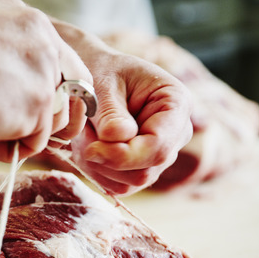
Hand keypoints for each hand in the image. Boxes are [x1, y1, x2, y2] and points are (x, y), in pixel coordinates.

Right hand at [0, 0, 91, 161]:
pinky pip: (38, 139)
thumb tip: (14, 84)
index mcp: (29, 22)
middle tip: (23, 128)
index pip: (65, 60)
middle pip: (73, 89)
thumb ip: (6, 52)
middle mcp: (44, 42)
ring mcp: (43, 74)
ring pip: (58, 118)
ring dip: (29, 132)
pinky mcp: (37, 105)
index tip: (36, 106)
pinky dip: (16, 147)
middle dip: (52, 114)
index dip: (54, 88)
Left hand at [55, 23, 192, 195]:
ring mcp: (159, 155)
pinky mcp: (140, 169)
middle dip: (107, 159)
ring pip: (130, 182)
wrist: (95, 75)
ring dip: (98, 165)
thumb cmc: (102, 72)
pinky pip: (118, 185)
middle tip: (82, 135)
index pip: (159, 146)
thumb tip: (118, 139)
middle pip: (146, 169)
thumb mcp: (103, 84)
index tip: (91, 149)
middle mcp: (175, 134)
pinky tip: (88, 145)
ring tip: (85, 133)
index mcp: (176, 105)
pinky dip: (96, 170)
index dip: (125, 156)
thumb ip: (111, 113)